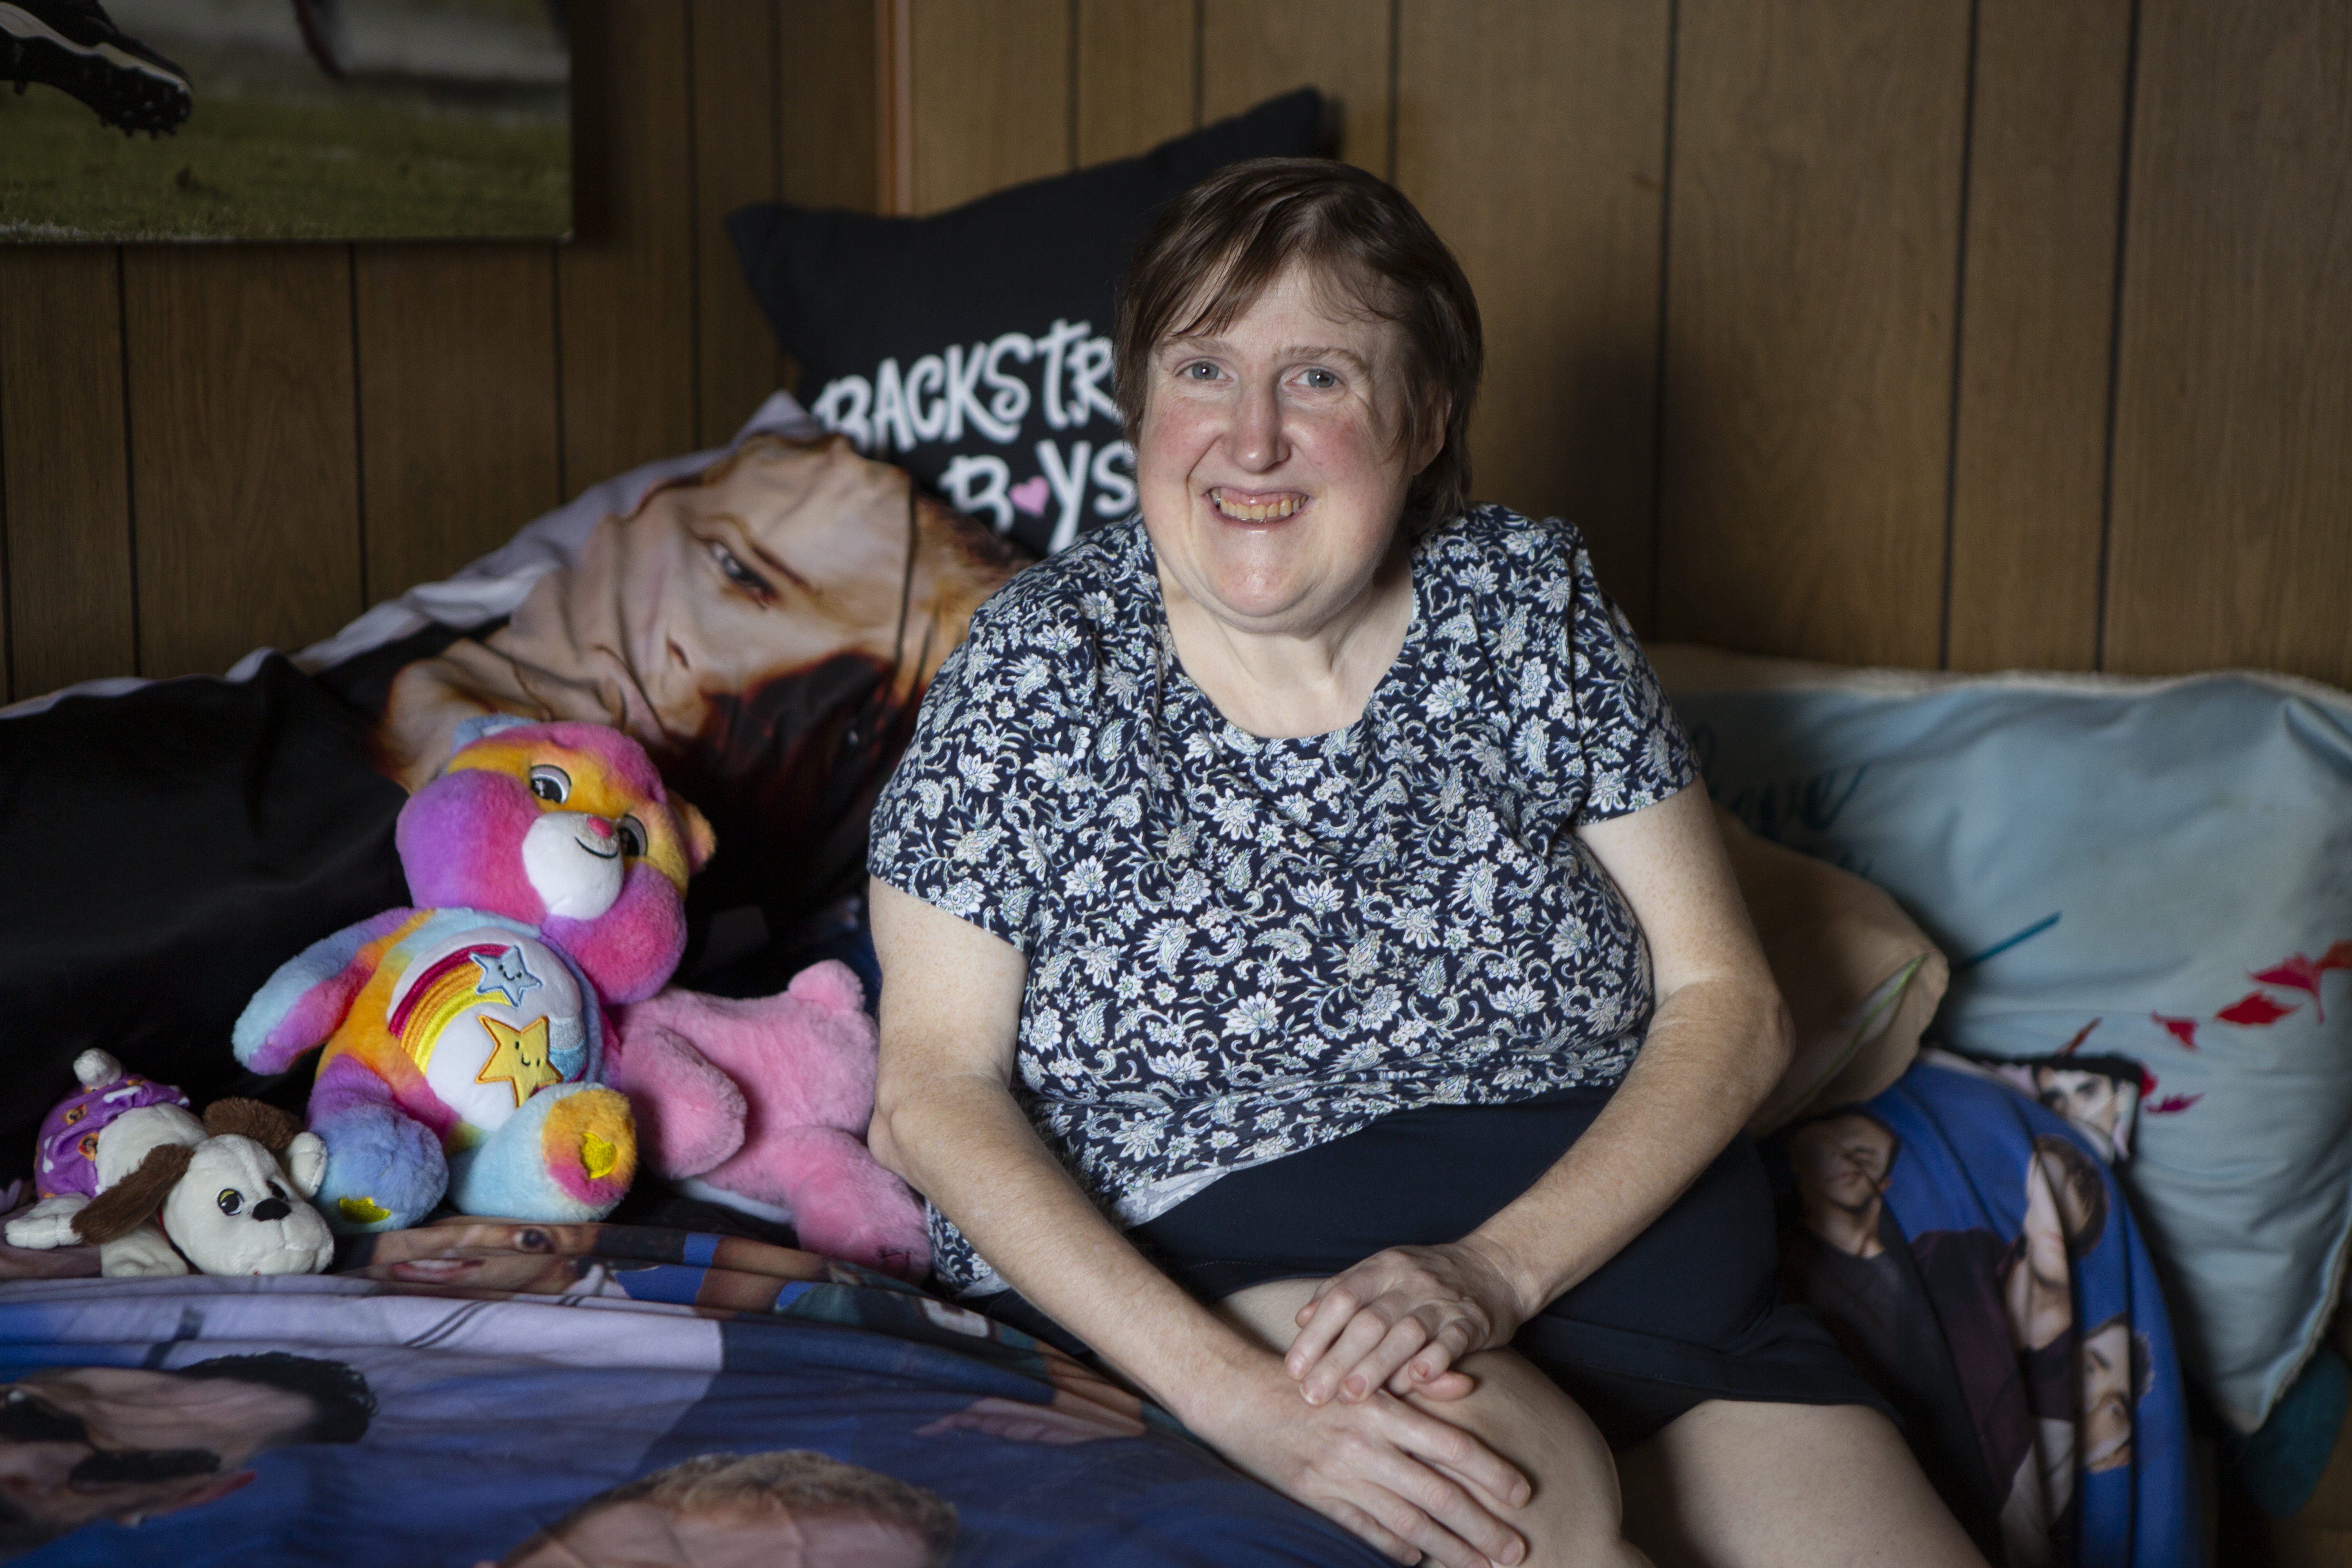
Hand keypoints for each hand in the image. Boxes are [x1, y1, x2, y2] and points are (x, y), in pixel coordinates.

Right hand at [1189, 1348, 1529, 1566]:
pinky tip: (1419, 1560)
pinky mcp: (1316, 1497)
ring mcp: (1341, 1476)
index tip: (1521, 1493)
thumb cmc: (1307, 1376)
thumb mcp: (1361, 1371)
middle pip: (1437, 1494)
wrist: (1236, 1394)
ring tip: (1481, 1565)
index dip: (1490, 1471)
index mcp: (1382, 1409)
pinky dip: (1395, 1548)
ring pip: (1408, 1521)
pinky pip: (1365, 1531)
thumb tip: (1465, 1384)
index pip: (1449, 1445)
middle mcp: (1366, 1445)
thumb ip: (1415, 1380)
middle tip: (1516, 1549)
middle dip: (1481, 1526)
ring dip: (1450, 1548)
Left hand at [1288, 1239, 1532, 1406]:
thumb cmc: (1425, 1280)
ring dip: (1377, 1365)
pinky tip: (1416, 1380)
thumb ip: (1343, 1293)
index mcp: (1382, 1268)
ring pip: (1406, 1333)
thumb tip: (1300, 1320)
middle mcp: (1409, 1281)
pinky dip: (1433, 1361)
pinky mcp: (1473, 1322)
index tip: (1293, 1369)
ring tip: (1352, 1396)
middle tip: (1313, 1395)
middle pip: (1368, 1320)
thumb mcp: (1382, 1274)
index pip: (1340, 1297)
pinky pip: (1451, 1342)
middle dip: (1338, 1359)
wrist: (1495, 1267)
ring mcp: (1442, 1302)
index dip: (1315, 1334)